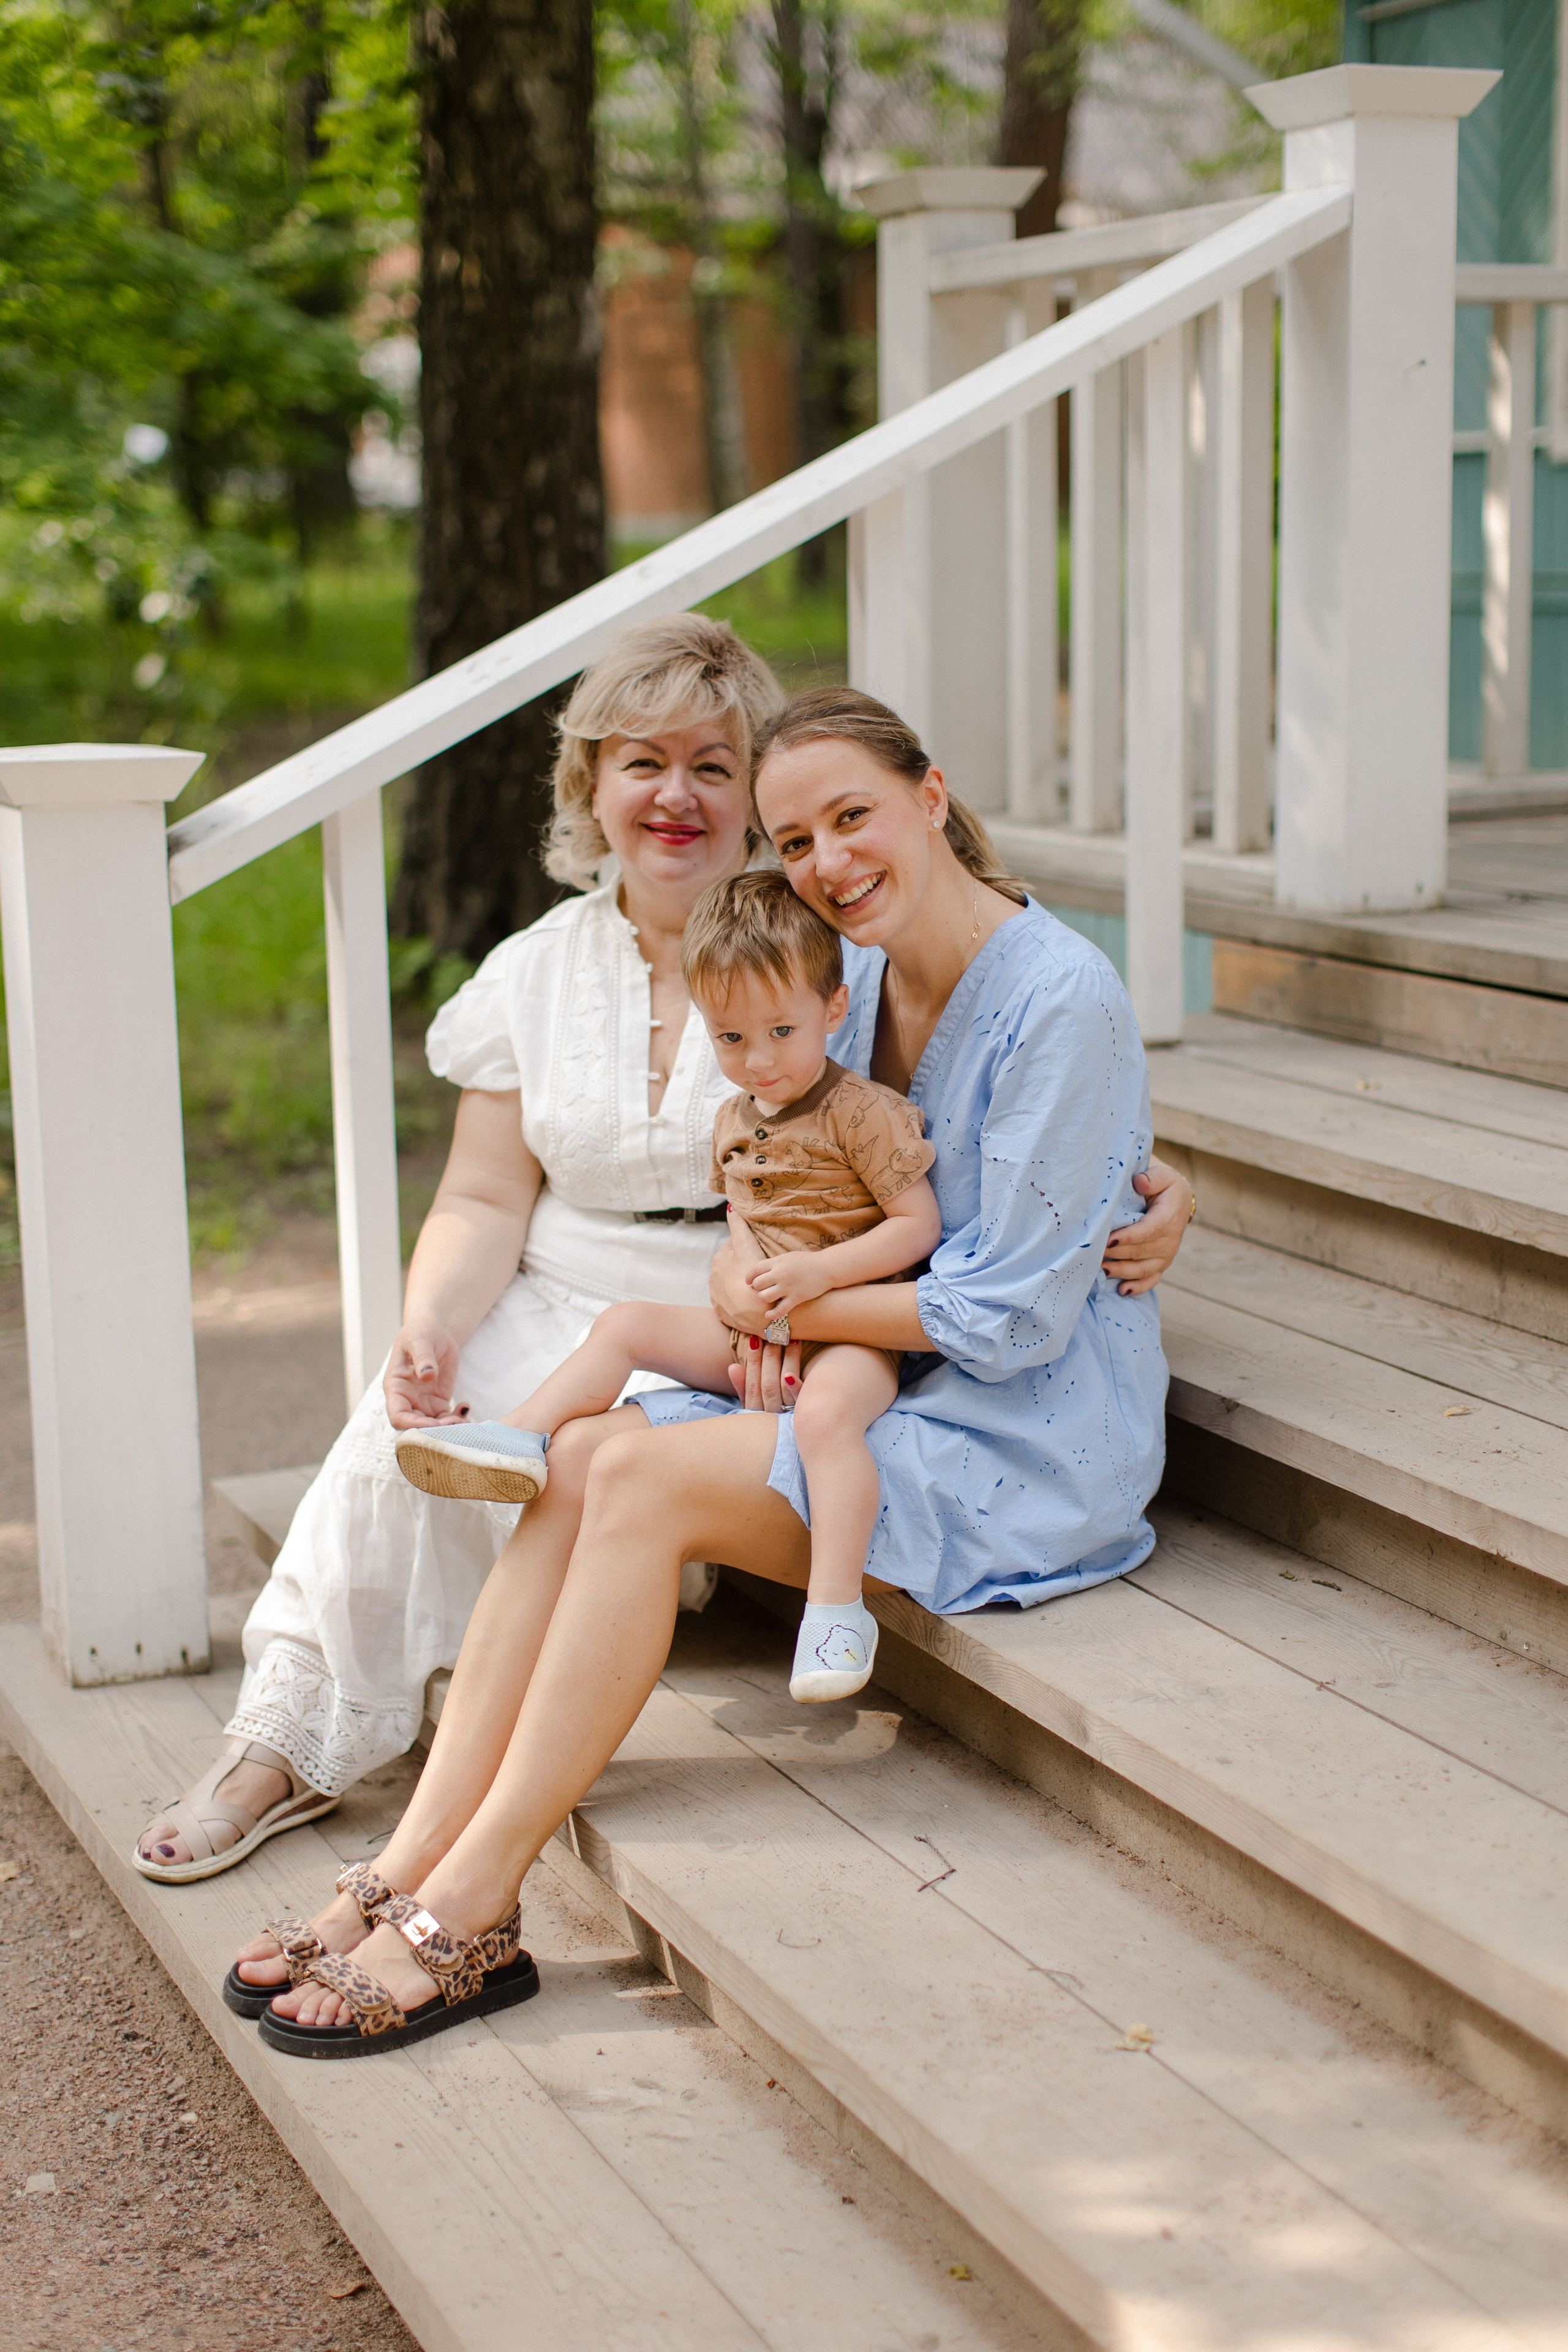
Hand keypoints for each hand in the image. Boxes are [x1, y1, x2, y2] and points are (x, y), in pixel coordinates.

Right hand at [383, 1316, 467, 1428]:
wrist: (435, 1331)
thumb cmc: (420, 1332)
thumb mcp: (420, 1341)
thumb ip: (423, 1358)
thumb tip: (427, 1375)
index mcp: (396, 1388)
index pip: (398, 1417)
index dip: (413, 1426)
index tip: (435, 1424)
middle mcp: (407, 1400)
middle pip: (416, 1428)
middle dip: (436, 1431)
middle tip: (456, 1424)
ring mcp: (422, 1403)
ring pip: (433, 1428)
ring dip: (448, 1428)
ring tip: (464, 1419)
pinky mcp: (438, 1402)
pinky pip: (446, 1419)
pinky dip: (457, 1419)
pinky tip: (466, 1407)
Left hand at [709, 1222, 770, 1334]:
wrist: (753, 1314)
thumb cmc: (753, 1276)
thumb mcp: (746, 1247)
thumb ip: (738, 1225)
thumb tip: (729, 1207)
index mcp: (720, 1259)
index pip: (734, 1245)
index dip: (748, 1248)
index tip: (758, 1252)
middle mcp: (714, 1276)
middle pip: (731, 1265)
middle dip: (743, 1265)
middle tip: (760, 1269)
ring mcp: (717, 1295)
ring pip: (730, 1283)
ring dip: (739, 1283)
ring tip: (756, 1287)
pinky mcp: (721, 1311)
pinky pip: (730, 1302)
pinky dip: (737, 1300)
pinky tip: (750, 1301)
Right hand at [727, 1330, 804, 1410]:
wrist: (799, 1438)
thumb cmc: (771, 1417)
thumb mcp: (753, 1406)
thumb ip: (744, 1387)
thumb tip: (733, 1367)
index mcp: (755, 1411)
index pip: (752, 1384)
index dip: (753, 1362)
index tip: (756, 1339)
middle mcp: (770, 1415)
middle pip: (767, 1384)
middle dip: (770, 1357)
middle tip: (775, 1334)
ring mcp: (788, 1416)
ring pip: (782, 1388)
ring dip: (786, 1362)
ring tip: (792, 1340)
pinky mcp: (806, 1414)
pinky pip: (800, 1402)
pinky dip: (795, 1389)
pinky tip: (792, 1374)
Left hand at [747, 1250, 830, 1313]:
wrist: (827, 1267)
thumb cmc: (806, 1261)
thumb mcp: (787, 1257)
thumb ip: (773, 1264)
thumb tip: (758, 1272)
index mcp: (778, 1262)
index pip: (755, 1270)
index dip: (749, 1277)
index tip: (749, 1282)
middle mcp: (781, 1274)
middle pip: (757, 1284)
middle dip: (757, 1288)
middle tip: (763, 1289)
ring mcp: (788, 1287)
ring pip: (765, 1297)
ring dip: (765, 1298)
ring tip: (770, 1298)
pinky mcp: (797, 1298)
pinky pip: (780, 1310)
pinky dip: (772, 1314)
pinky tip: (768, 1315)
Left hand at [1101, 1157, 1193, 1296]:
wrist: (1177, 1200)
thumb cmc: (1163, 1186)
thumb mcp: (1162, 1175)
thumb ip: (1152, 1178)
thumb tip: (1140, 1182)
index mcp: (1168, 1217)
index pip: (1148, 1230)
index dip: (1128, 1237)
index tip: (1108, 1239)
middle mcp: (1170, 1240)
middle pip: (1141, 1251)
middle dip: (1117, 1254)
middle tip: (1093, 1253)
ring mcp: (1166, 1255)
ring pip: (1143, 1269)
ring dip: (1122, 1271)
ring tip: (1101, 1270)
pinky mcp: (1161, 1264)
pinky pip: (1151, 1280)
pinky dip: (1138, 1287)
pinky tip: (1122, 1290)